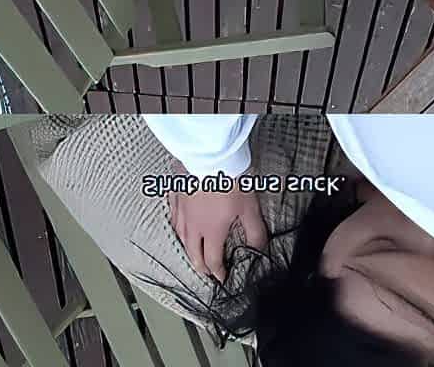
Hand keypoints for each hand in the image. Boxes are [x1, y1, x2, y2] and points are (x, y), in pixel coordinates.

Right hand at [169, 164, 267, 281]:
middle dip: (201, 266)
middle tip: (207, 272)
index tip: (222, 277)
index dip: (218, 272)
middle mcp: (193, 225)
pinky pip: (173, 217)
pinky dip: (177, 227)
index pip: (212, 260)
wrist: (210, 155)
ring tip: (193, 253)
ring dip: (188, 249)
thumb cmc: (229, 179)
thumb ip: (254, 231)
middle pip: (192, 253)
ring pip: (180, 237)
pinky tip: (180, 224)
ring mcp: (181, 210)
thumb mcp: (249, 208)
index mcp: (211, 231)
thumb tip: (260, 248)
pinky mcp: (175, 195)